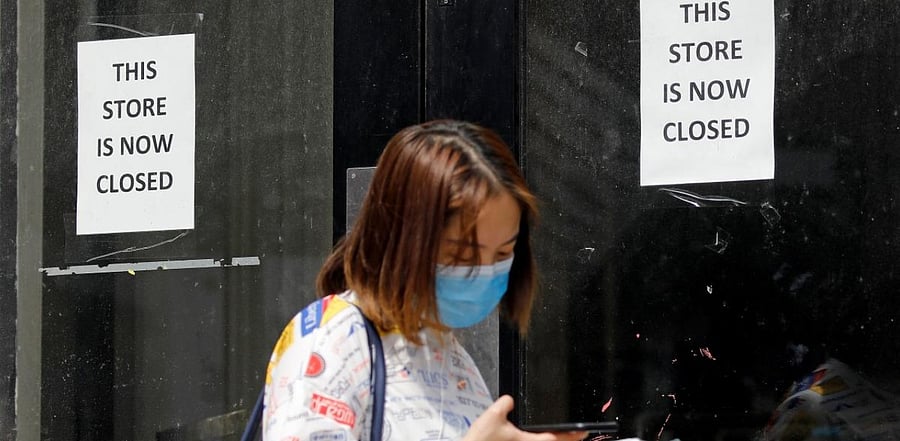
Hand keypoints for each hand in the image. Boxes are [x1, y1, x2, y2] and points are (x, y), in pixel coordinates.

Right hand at [463, 395, 587, 440]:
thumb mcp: (493, 415)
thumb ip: (505, 403)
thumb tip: (510, 400)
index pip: (559, 438)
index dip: (573, 434)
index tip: (583, 432)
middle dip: (563, 438)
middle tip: (574, 433)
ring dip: (551, 440)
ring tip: (557, 434)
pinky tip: (531, 436)